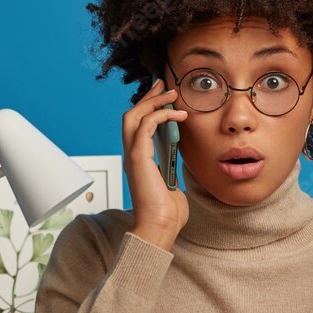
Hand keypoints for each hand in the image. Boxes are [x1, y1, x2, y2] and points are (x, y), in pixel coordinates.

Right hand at [123, 79, 189, 247]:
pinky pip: (146, 126)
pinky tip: (178, 114)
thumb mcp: (173, 186)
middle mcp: (132, 156)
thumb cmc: (168, 214)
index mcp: (139, 162)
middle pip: (131, 116)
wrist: (160, 228)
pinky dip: (161, 115)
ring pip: (133, 116)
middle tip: (164, 85)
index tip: (165, 96)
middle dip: (148, 97)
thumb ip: (173, 172)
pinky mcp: (138, 158)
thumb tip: (180, 165)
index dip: (149, 108)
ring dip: (153, 101)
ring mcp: (133, 156)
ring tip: (172, 93)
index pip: (138, 127)